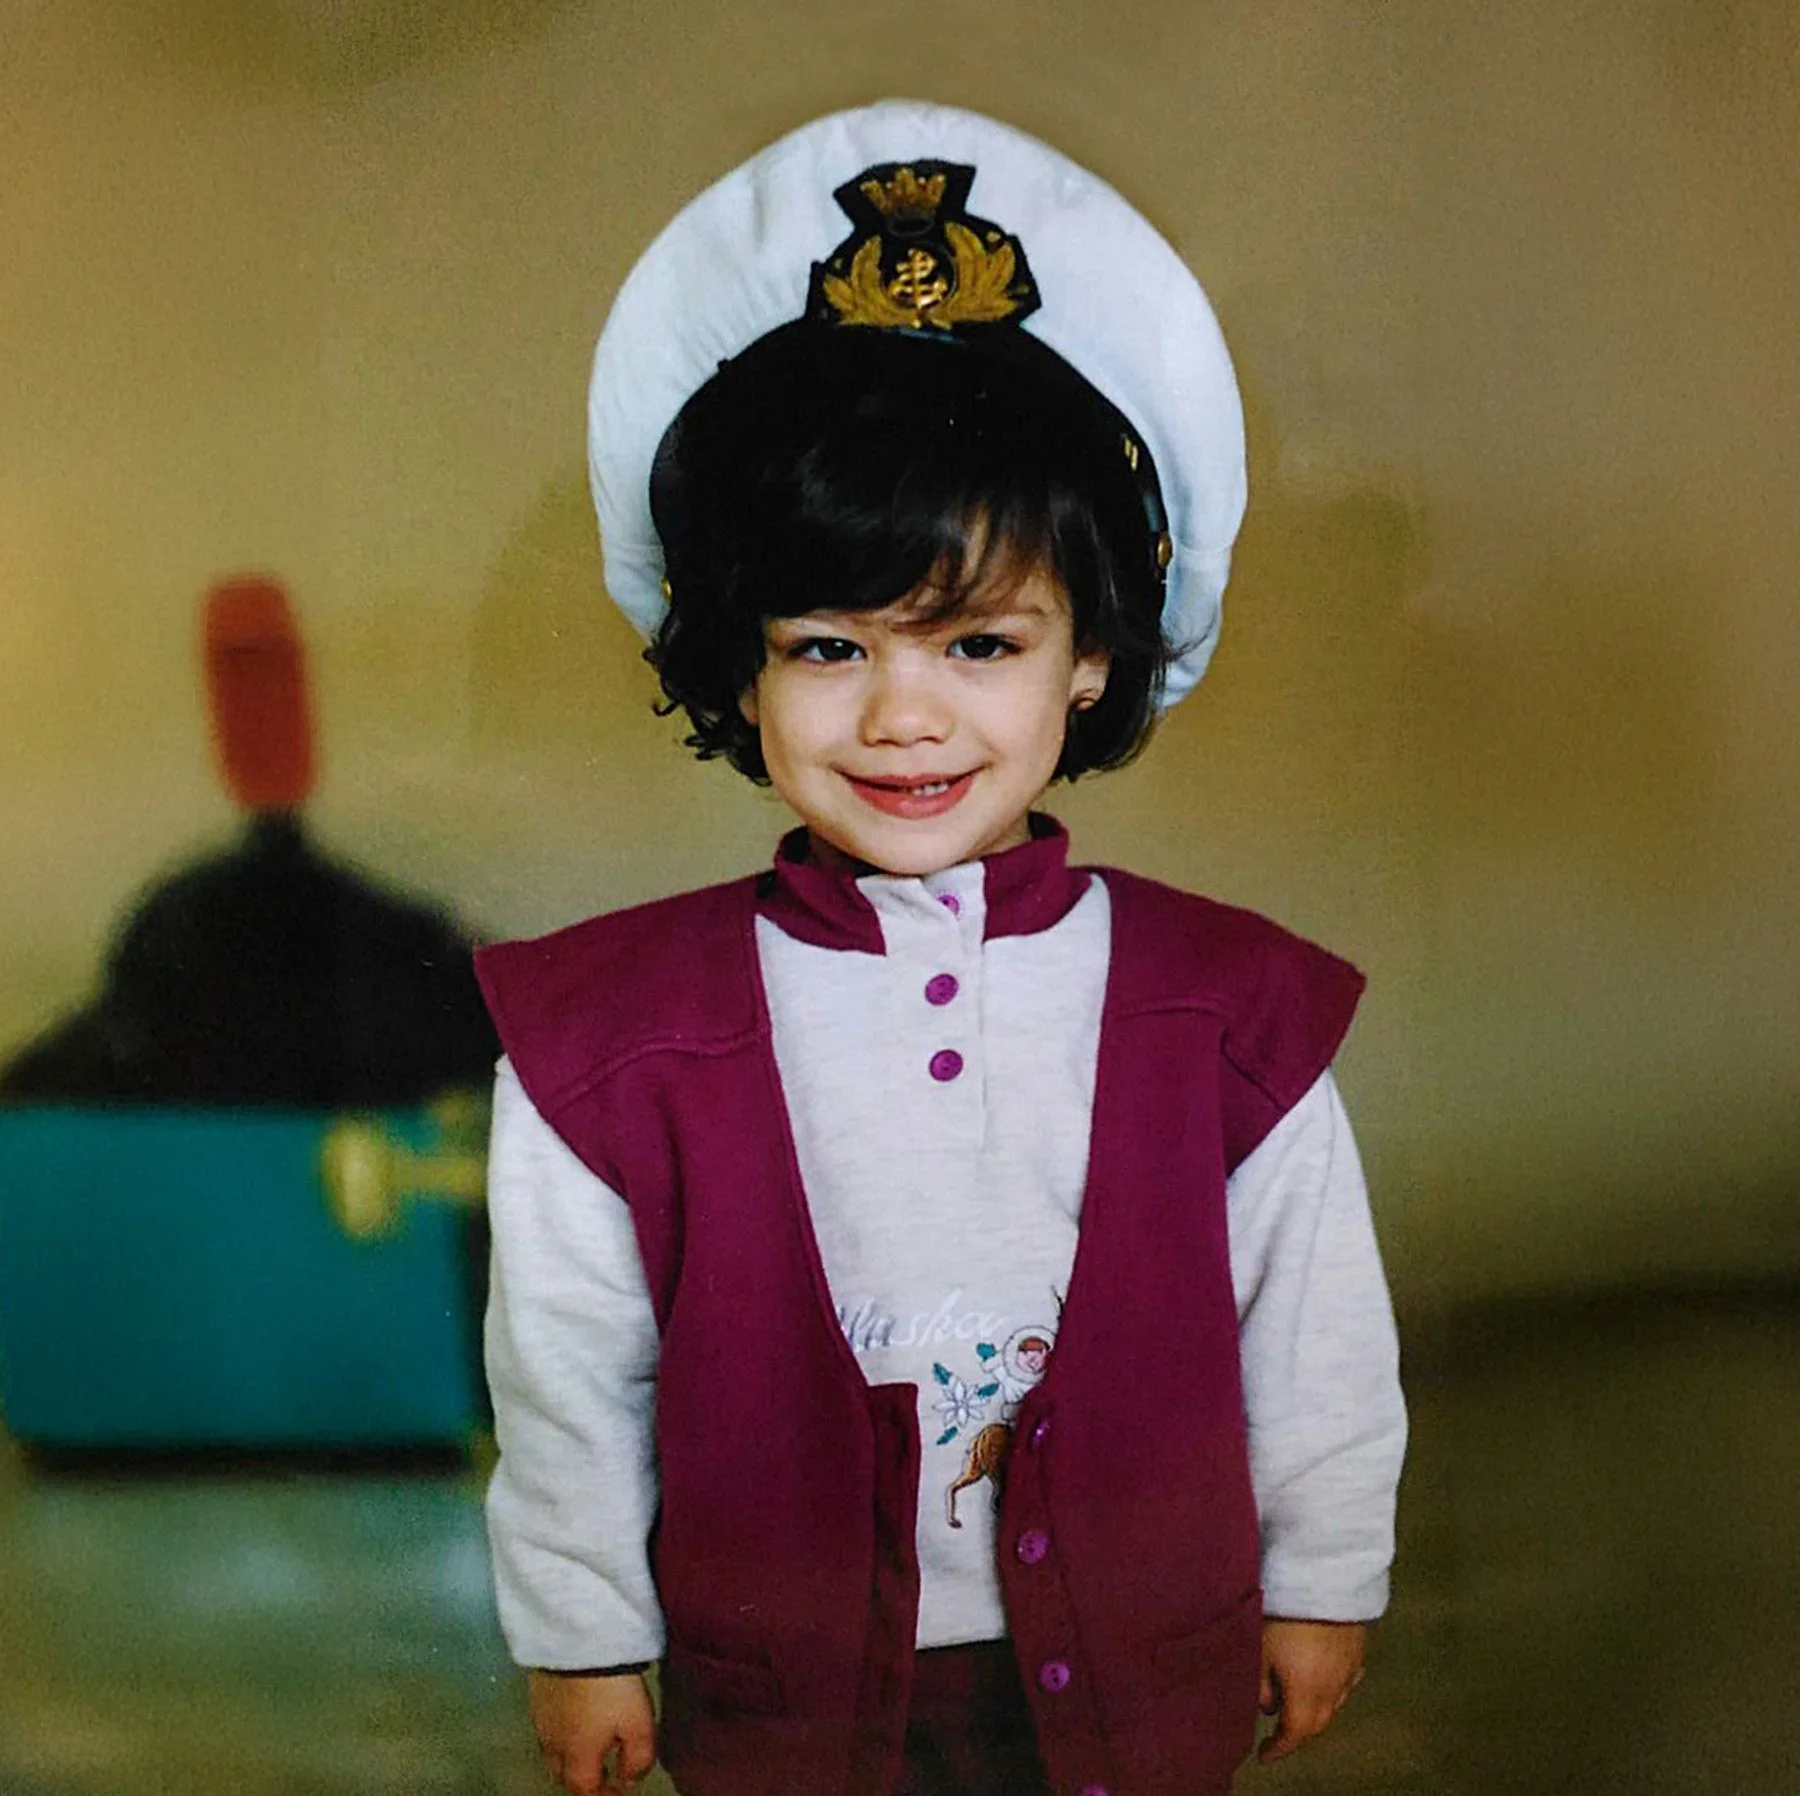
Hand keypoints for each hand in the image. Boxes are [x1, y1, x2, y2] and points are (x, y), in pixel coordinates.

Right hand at [528, 1669, 655, 1794]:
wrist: (578, 1641)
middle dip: (583, 1777)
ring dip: (571, 1752)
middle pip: (564, 1774)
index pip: (587, 1791)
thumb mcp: (639, 1725)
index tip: (619, 1790)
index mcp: (577, 1758)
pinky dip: (563, 1727)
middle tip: (603, 1771)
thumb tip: (629, 1779)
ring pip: (553, 1748)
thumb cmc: (612, 1688)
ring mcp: (540, 1718)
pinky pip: (548, 1722)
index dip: (605, 1795)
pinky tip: (576, 1713)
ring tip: (591, 1742)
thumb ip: (638, 1759)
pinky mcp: (535, 1692)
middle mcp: (553, 1745)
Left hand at [1257, 1619, 1365, 1763]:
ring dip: (1316, 1713)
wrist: (1325, 1580)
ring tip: (1298, 1708)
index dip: (1279, 1748)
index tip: (1264, 1756)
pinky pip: (1347, 1683)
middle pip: (1317, 1723)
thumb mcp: (1260, 1649)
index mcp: (1307, 1694)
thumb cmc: (1285, 1615)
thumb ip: (1261, 1684)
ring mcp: (1350, 1669)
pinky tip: (1324, 1682)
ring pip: (1335, 1705)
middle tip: (1279, 1734)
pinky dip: (1333, 1691)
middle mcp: (1333, 1689)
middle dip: (1298, 1733)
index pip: (1295, 1733)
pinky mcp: (1358, 1650)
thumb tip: (1266, 1706)